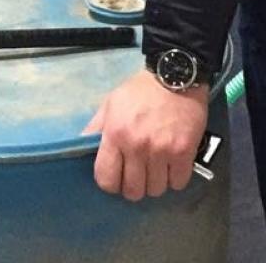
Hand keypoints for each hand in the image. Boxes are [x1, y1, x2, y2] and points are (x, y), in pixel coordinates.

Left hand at [83, 70, 209, 200]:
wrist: (175, 75)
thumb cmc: (140, 91)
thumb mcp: (110, 104)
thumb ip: (96, 129)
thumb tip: (80, 149)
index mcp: (115, 135)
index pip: (107, 179)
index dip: (111, 183)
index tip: (117, 177)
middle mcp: (137, 146)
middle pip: (133, 190)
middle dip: (134, 186)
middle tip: (138, 174)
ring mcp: (162, 151)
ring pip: (156, 190)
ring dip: (156, 182)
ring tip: (156, 168)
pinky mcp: (184, 152)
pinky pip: (178, 183)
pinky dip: (175, 178)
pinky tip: (172, 165)